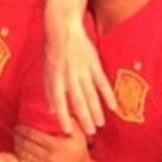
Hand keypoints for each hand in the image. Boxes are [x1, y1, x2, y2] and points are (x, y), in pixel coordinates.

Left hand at [14, 124, 91, 161]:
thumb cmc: (80, 154)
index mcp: (56, 146)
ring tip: (16, 142)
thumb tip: (60, 111)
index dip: (23, 130)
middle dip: (19, 138)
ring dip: (18, 148)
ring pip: (26, 156)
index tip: (18, 127)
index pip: (33, 135)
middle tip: (15, 133)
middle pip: (27, 145)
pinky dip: (21, 160)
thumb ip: (71, 123)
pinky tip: (20, 155)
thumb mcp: (80, 137)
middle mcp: (50, 158)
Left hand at [43, 13, 114, 136]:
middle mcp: (69, 74)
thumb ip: (49, 90)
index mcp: (55, 76)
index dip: (63, 116)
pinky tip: (114, 107)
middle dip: (84, 118)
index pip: (59, 100)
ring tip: (100, 124)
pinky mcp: (94, 63)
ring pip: (91, 93)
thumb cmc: (53, 50)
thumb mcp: (47, 69)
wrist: (64, 28)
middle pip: (77, 100)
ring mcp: (82, 69)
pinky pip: (102, 82)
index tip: (67, 130)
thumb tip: (51, 111)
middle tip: (90, 133)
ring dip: (96, 110)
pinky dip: (108, 94)